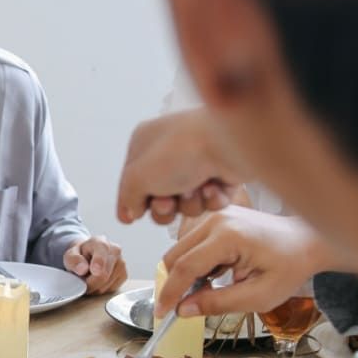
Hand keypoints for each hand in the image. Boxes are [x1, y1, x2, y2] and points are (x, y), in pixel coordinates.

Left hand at [63, 235, 127, 293]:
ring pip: (106, 286)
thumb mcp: (70, 255)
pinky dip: (101, 289)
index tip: (94, 271)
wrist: (89, 254)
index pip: (101, 256)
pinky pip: (111, 289)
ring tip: (88, 278)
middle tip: (80, 282)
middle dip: (89, 284)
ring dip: (94, 287)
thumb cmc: (79, 255)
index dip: (98, 265)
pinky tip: (97, 281)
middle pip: (103, 276)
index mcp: (100, 243)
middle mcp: (115, 251)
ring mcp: (122, 263)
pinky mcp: (124, 275)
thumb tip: (83, 269)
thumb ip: (74, 260)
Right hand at [116, 109, 248, 224]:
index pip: (131, 180)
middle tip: (168, 202)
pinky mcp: (223, 174)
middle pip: (158, 197)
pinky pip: (210, 200)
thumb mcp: (136, 177)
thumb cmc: (181, 151)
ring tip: (196, 189)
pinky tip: (213, 185)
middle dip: (164, 207)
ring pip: (186, 202)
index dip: (132, 201)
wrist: (230, 144)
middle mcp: (171, 151)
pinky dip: (211, 198)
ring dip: (189, 203)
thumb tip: (131, 213)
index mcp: (145, 141)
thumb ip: (127, 198)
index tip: (134, 215)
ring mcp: (198, 163)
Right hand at [156, 206, 329, 317]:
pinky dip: (194, 263)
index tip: (162, 314)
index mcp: (228, 236)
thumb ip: (219, 304)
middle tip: (185, 306)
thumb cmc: (290, 267)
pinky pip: (190, 243)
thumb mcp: (259, 296)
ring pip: (178, 249)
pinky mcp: (214, 218)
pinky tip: (216, 273)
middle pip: (174, 255)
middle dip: (175, 283)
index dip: (170, 292)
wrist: (307, 242)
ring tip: (211, 287)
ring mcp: (213, 216)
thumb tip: (183, 310)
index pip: (185, 266)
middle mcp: (215, 220)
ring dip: (186, 273)